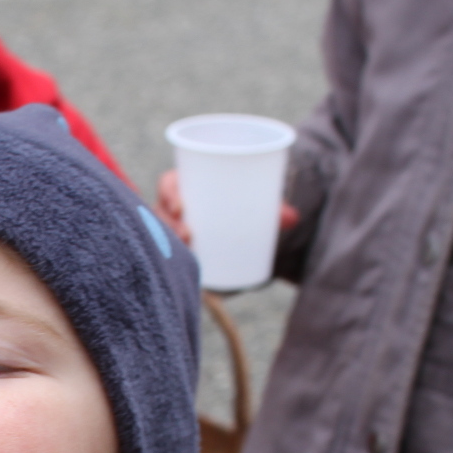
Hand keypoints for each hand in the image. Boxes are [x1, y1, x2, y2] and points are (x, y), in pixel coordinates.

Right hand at [153, 170, 298, 246]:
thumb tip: (292, 218)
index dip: (169, 192)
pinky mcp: (177, 245)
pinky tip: (171, 268)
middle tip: (188, 234)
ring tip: (185, 250)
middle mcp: (174, 205)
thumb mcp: (256, 202)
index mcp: (186, 184)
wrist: (238, 221)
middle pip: (160, 210)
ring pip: (160, 231)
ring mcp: (173, 225)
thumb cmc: (242, 203)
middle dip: (168, 222)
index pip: (168, 183)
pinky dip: (167, 258)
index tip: (181, 206)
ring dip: (167, 240)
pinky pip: (165, 250)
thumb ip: (272, 208)